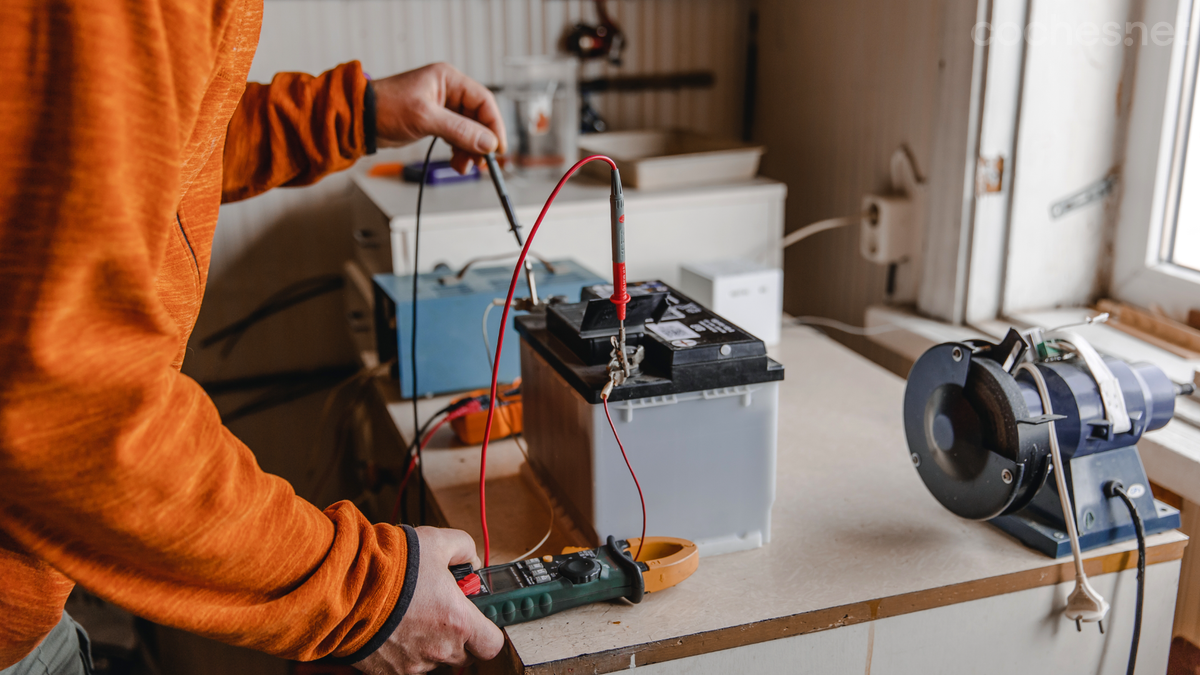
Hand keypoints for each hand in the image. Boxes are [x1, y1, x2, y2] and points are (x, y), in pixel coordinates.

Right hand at [355, 526, 504, 673]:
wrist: (344, 586)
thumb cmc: (392, 567)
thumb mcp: (437, 542)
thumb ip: (465, 549)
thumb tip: (472, 562)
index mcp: (459, 622)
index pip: (492, 644)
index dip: (488, 631)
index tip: (478, 617)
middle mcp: (440, 649)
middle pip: (463, 653)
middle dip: (457, 634)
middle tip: (440, 610)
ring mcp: (414, 664)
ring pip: (433, 659)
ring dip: (429, 643)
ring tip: (410, 614)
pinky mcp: (388, 672)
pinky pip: (406, 666)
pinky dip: (403, 651)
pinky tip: (392, 628)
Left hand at [372, 63, 507, 174]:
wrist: (361, 118)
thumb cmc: (386, 107)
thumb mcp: (425, 118)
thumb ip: (459, 130)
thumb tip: (488, 142)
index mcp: (449, 79)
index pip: (484, 101)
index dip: (494, 126)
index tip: (497, 148)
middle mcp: (449, 91)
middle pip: (479, 118)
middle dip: (480, 142)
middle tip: (481, 162)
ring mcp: (442, 107)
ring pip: (469, 130)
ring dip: (470, 150)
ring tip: (464, 166)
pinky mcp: (435, 121)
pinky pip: (457, 137)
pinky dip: (459, 151)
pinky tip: (456, 162)